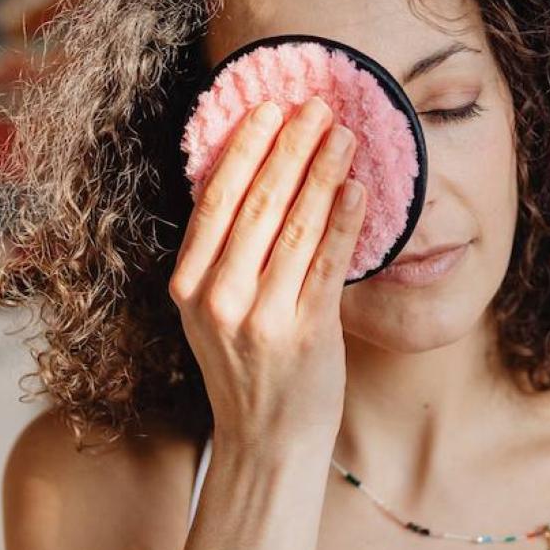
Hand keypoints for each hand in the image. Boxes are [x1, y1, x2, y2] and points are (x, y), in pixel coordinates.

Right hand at [169, 96, 366, 468]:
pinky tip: (360, 188)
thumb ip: (224, 256)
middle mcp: (217, 297)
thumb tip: (260, 179)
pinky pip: (328, 264)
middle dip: (291, 146)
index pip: (215, 200)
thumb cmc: (247, 371)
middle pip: (257, 201)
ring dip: (324, 171)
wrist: (266, 443)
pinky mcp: (305, 335)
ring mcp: (260, 317)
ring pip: (295, 225)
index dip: (245, 148)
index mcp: (189, 285)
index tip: (269, 108)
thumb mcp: (213, 312)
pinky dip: (345, 221)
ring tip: (345, 134)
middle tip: (318, 106)